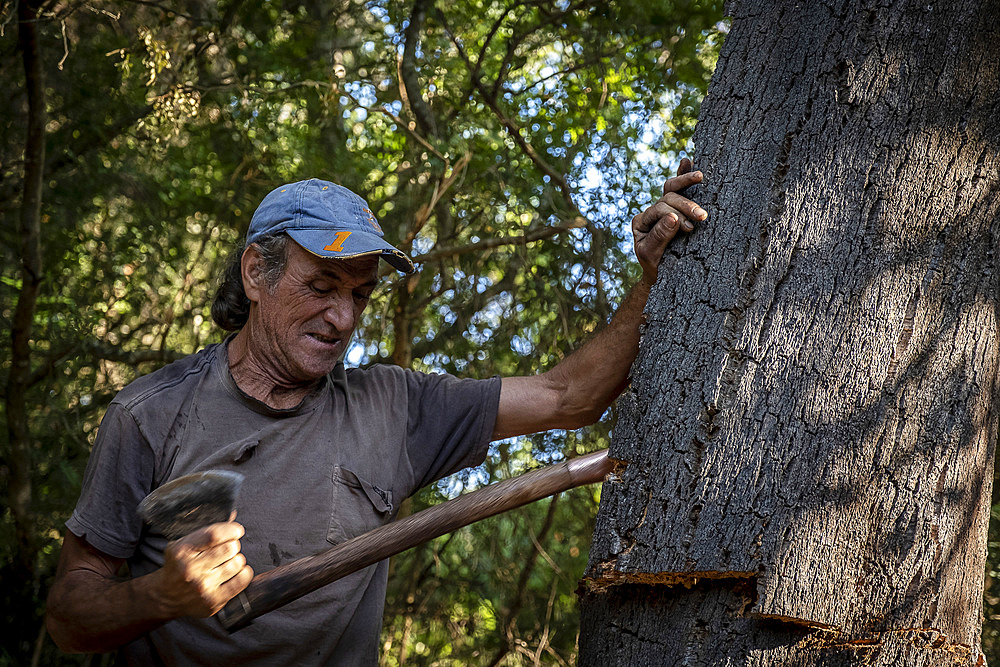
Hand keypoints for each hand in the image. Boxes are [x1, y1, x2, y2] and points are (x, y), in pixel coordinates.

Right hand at [152, 519, 253, 617]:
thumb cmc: (179, 564)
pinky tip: (236, 572)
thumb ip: (206, 531)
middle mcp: (191, 570)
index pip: (214, 535)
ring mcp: (202, 588)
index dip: (231, 529)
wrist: (165, 597)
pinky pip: (241, 581)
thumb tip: (234, 515)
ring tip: (228, 561)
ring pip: (237, 563)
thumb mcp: (183, 543)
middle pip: (230, 548)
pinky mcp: (213, 601)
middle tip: (229, 548)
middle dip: (233, 545)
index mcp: (182, 551)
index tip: (237, 530)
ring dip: (237, 559)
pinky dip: (244, 573)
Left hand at [632, 158, 706, 283]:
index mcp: (641, 221)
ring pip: (672, 188)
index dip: (672, 216)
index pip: (658, 211)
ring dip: (687, 182)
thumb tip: (673, 218)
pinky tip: (687, 160)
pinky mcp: (677, 209)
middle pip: (668, 198)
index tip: (687, 228)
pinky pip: (677, 188)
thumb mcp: (651, 255)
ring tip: (701, 177)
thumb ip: (659, 237)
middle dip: (685, 205)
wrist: (661, 276)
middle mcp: (652, 212)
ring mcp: (664, 209)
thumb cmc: (655, 267)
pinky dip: (682, 174)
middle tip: (702, 217)